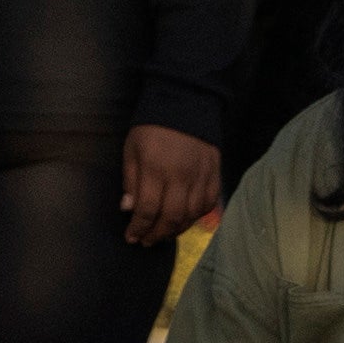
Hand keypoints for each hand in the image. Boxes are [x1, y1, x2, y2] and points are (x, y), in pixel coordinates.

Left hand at [118, 124, 221, 244]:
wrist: (186, 101)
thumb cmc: (152, 127)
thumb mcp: (131, 149)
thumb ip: (130, 180)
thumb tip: (128, 208)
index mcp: (156, 169)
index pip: (147, 210)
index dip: (138, 228)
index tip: (132, 237)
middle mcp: (181, 176)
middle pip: (171, 218)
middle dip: (157, 234)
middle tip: (147, 241)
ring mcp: (201, 176)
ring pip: (192, 215)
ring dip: (177, 229)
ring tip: (164, 233)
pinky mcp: (215, 173)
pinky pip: (209, 203)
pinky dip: (198, 217)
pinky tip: (186, 219)